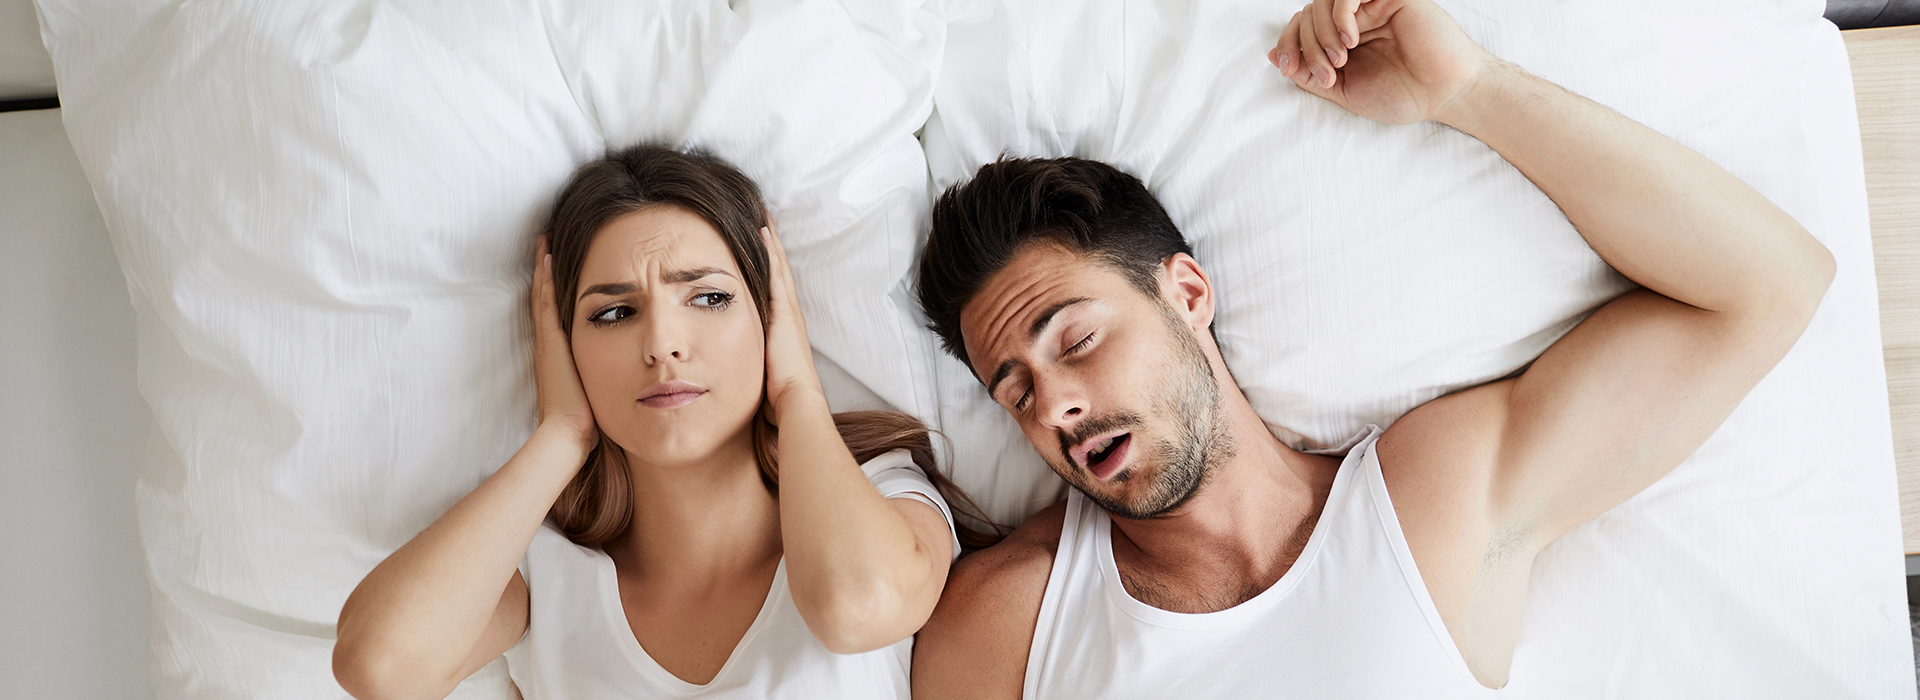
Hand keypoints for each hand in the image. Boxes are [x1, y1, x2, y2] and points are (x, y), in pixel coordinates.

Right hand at [532, 236, 597, 452]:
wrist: (567, 435)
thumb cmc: (586, 421)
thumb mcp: (600, 390)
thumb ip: (608, 377)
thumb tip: (632, 374)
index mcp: (561, 353)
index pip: (557, 312)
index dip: (556, 288)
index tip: (559, 262)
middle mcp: (550, 343)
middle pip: (546, 296)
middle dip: (547, 269)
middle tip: (546, 238)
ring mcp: (548, 340)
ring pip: (544, 293)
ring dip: (544, 266)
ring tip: (544, 238)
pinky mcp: (550, 341)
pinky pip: (545, 301)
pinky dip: (545, 278)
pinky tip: (547, 256)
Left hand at [760, 221, 826, 425]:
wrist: (795, 402)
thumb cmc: (779, 398)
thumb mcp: (762, 374)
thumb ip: (751, 363)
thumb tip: (728, 366)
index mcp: (784, 330)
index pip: (776, 292)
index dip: (770, 269)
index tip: (762, 249)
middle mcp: (789, 316)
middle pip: (780, 273)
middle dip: (772, 249)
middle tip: (765, 221)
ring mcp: (788, 311)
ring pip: (778, 268)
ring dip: (771, 244)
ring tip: (763, 218)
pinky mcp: (783, 311)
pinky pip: (776, 274)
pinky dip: (771, 253)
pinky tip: (762, 233)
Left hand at [1268, 0, 1491, 125]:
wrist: (1445, 93)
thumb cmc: (1403, 95)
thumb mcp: (1344, 92)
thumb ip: (1310, 75)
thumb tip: (1275, 56)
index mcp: (1341, 41)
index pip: (1300, 27)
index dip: (1288, 44)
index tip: (1289, 67)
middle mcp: (1354, 20)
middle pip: (1307, 14)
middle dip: (1307, 46)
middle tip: (1329, 74)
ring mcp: (1370, 6)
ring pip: (1322, 2)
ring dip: (1321, 34)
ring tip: (1340, 60)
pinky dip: (1339, 16)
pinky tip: (1352, 40)